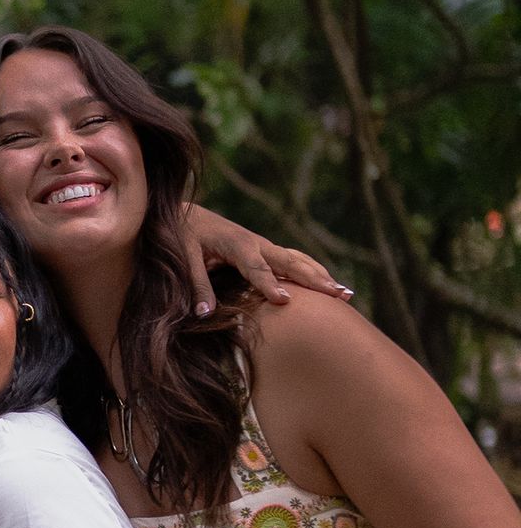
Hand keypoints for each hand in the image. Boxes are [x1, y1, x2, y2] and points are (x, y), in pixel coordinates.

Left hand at [183, 205, 347, 314]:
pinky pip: (294, 260)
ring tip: (345, 294)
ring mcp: (264, 245)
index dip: (270, 285)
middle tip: (337, 295)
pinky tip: (329, 284)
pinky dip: (313, 271)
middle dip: (313, 280)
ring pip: (298, 260)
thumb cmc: (182, 235)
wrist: (187, 213)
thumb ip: (196, 284)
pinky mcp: (265, 249)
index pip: (256, 268)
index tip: (285, 301)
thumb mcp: (184, 258)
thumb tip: (203, 314)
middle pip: (290, 263)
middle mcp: (256, 243)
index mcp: (237, 245)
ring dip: (321, 276)